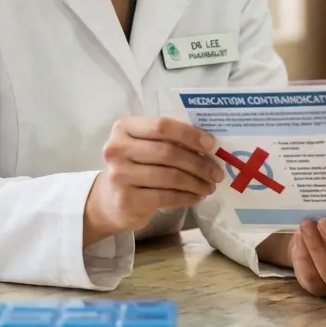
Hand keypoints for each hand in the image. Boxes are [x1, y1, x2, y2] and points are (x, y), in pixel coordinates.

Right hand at [83, 117, 223, 246]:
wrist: (109, 201)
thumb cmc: (135, 166)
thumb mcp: (145, 146)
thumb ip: (168, 140)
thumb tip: (208, 145)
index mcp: (124, 128)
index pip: (162, 126)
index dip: (189, 134)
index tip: (211, 145)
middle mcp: (117, 149)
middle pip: (169, 152)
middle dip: (198, 163)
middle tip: (216, 172)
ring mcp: (119, 175)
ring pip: (170, 176)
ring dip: (196, 182)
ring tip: (209, 186)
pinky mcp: (126, 200)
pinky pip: (165, 197)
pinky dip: (186, 197)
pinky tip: (196, 197)